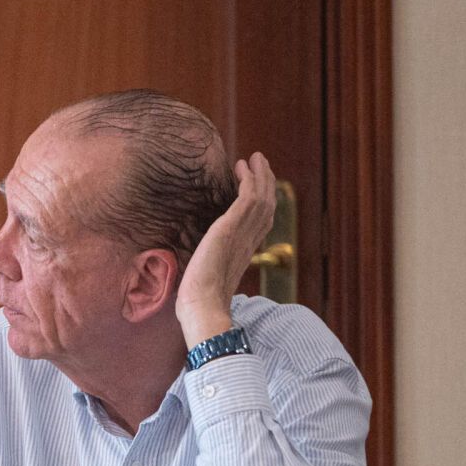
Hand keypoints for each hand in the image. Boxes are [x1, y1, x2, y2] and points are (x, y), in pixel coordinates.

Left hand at [176, 152, 276, 347]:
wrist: (201, 307)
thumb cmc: (199, 303)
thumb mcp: (206, 279)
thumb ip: (209, 268)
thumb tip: (199, 272)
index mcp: (244, 252)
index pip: (261, 221)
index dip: (262, 201)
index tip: (256, 186)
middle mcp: (249, 241)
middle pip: (267, 205)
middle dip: (266, 182)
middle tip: (260, 163)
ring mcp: (242, 234)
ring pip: (262, 197)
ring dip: (259, 175)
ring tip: (254, 159)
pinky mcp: (230, 228)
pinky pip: (249, 197)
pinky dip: (249, 180)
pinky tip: (241, 167)